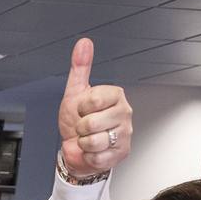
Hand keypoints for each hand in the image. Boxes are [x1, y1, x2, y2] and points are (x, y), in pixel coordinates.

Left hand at [57, 38, 132, 177]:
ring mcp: (125, 133)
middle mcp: (124, 112)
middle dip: (81, 128)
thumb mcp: (75, 92)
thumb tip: (84, 44)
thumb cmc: (77, 120)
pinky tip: (93, 150)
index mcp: (115, 95)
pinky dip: (89, 156)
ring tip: (88, 138)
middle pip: (92, 123)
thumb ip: (80, 68)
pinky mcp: (122, 152)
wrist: (77, 148)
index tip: (82, 110)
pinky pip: (97, 156)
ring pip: (94, 141)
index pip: (93, 100)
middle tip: (84, 127)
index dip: (80, 108)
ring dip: (84, 143)